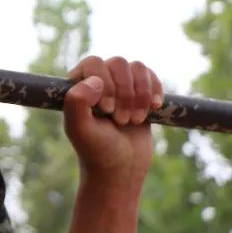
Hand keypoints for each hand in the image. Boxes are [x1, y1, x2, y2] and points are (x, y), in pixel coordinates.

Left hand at [63, 55, 162, 188]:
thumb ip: (76, 102)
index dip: (105, 84)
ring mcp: (119, 85)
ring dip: (139, 95)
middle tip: (120, 120)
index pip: (93, 63)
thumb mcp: (79, 129)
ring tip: (133, 120)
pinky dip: (155, 90)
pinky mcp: (139, 92)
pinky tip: (153, 108)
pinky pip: (150, 75)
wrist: (121, 168)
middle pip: (117, 63)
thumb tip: (94, 80)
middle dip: (124, 93)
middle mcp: (96, 80)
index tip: (107, 111)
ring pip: (136, 67)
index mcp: (76, 85)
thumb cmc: (96, 150)